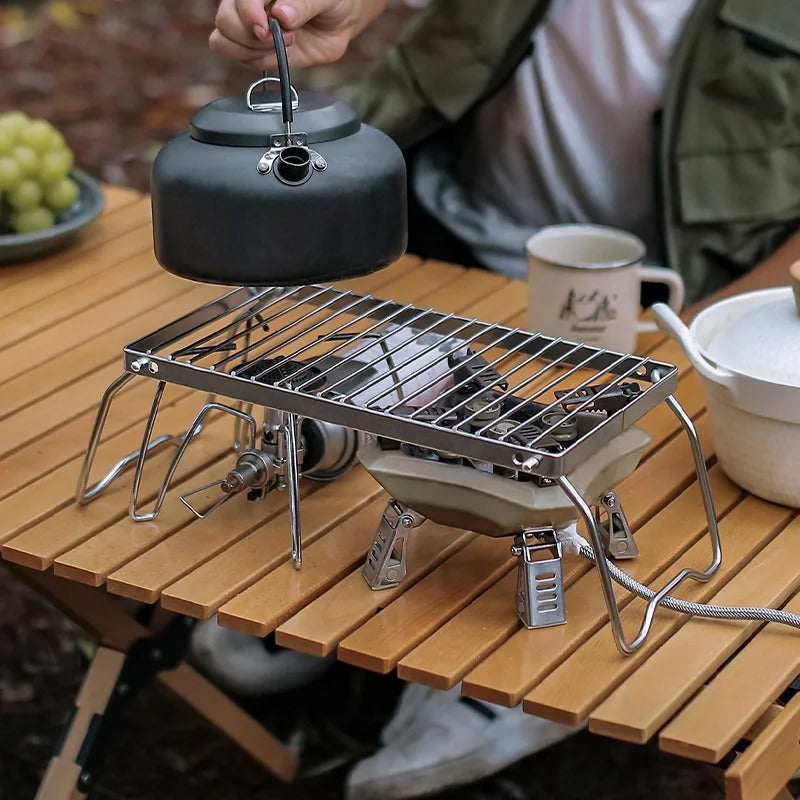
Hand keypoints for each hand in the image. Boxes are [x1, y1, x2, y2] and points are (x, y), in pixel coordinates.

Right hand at [210, 0, 387, 70]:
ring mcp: (249, 30)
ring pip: (223, 43)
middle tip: (283, 36)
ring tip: (284, 43)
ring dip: (253, 50)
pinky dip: (261, 61)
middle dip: (251, 36)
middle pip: (224, 22)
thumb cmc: (329, 0)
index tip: (265, 28)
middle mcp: (249, 7)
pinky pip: (243, 62)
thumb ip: (303, 4)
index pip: (238, 1)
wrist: (341, 19)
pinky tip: (281, 53)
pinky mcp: (256, 52)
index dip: (248, 16)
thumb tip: (282, 14)